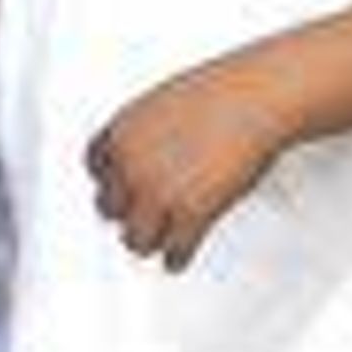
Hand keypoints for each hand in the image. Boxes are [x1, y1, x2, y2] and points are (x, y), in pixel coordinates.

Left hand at [87, 59, 290, 271]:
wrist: (257, 98)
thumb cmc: (223, 92)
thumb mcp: (162, 103)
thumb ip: (144, 134)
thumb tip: (146, 158)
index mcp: (121, 133)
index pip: (94, 170)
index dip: (111, 182)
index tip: (120, 191)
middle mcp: (132, 165)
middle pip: (108, 209)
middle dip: (128, 213)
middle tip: (143, 218)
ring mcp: (159, 192)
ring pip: (135, 240)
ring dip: (149, 241)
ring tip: (161, 241)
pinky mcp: (191, 213)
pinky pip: (173, 252)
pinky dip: (177, 258)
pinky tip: (180, 256)